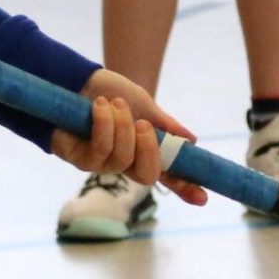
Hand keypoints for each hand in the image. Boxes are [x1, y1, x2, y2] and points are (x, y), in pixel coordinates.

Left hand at [51, 69, 207, 206]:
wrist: (75, 80)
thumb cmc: (109, 93)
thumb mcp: (142, 105)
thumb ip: (163, 125)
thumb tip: (191, 141)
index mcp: (143, 150)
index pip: (168, 174)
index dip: (185, 187)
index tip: (203, 198)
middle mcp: (125, 162)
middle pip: (147, 176)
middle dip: (148, 149)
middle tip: (142, 123)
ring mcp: (103, 164)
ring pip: (122, 158)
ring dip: (122, 125)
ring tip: (113, 103)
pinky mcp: (81, 159)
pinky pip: (101, 149)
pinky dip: (104, 123)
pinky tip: (99, 107)